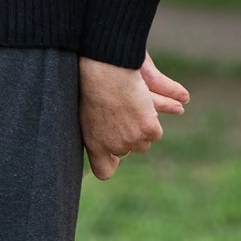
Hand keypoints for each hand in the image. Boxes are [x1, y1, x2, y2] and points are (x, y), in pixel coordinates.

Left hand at [79, 52, 188, 179]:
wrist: (104, 70)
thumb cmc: (91, 86)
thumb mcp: (85, 113)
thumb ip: (96, 133)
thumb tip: (108, 155)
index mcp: (94, 144)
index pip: (104, 171)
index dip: (109, 163)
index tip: (110, 158)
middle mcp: (114, 147)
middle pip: (126, 151)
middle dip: (124, 136)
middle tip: (117, 114)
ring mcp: (133, 141)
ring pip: (143, 142)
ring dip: (138, 129)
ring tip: (127, 107)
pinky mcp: (149, 131)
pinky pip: (155, 133)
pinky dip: (151, 121)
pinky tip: (139, 106)